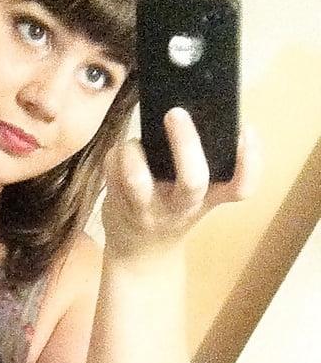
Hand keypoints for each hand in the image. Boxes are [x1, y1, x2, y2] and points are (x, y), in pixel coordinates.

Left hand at [101, 107, 261, 261]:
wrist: (140, 255)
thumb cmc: (172, 210)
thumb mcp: (197, 195)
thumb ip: (202, 162)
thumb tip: (193, 107)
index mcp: (209, 198)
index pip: (241, 188)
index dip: (249, 162)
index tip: (245, 132)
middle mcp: (182, 206)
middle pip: (192, 181)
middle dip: (185, 144)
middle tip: (175, 113)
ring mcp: (149, 209)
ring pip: (138, 181)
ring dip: (133, 152)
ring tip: (134, 143)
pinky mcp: (119, 206)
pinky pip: (112, 173)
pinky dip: (114, 156)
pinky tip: (120, 155)